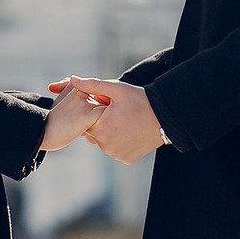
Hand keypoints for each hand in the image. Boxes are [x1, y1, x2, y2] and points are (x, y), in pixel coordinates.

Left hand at [50, 76, 165, 163]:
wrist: (166, 117)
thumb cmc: (140, 100)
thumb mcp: (116, 89)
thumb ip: (92, 85)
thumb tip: (73, 79)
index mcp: (100, 127)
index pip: (85, 121)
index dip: (93, 111)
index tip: (106, 105)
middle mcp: (106, 145)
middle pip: (94, 132)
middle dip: (100, 122)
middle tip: (117, 113)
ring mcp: (116, 154)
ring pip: (104, 142)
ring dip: (109, 133)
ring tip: (123, 121)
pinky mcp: (126, 159)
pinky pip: (116, 150)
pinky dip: (120, 142)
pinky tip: (129, 132)